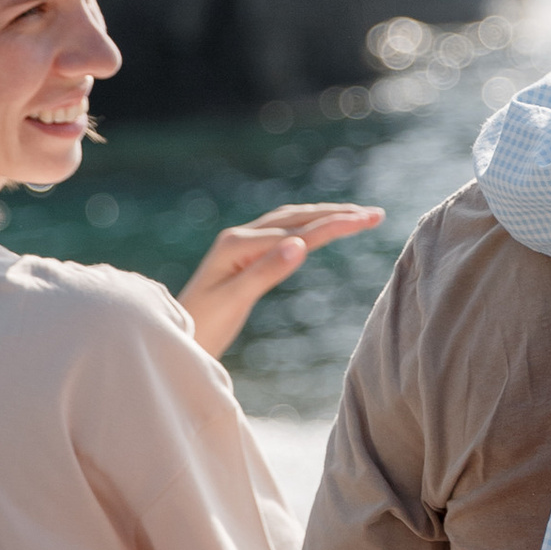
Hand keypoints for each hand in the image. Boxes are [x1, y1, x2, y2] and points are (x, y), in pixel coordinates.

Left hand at [177, 203, 383, 359]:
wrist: (175, 336)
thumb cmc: (202, 325)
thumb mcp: (234, 301)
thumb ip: (265, 272)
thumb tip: (300, 245)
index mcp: (238, 245)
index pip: (298, 231)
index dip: (335, 225)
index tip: (368, 220)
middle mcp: (240, 237)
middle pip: (297, 218)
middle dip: (338, 213)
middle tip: (375, 214)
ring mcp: (241, 243)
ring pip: (290, 220)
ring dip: (325, 214)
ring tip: (358, 215)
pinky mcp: (243, 254)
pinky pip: (282, 230)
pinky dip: (308, 223)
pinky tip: (320, 226)